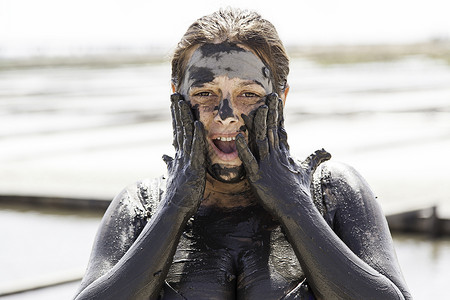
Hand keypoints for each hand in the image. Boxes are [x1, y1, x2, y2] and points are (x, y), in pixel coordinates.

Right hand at [162, 93, 206, 215]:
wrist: (174, 209)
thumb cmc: (176, 195)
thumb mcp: (173, 175)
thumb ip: (169, 163)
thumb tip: (163, 155)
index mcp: (179, 155)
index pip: (177, 131)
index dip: (176, 116)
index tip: (175, 102)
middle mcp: (181, 155)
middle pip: (179, 129)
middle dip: (177, 111)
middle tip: (175, 95)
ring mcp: (186, 161)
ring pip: (185, 135)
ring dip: (184, 118)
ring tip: (182, 102)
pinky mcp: (193, 168)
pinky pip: (196, 150)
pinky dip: (197, 137)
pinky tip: (198, 124)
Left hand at [236, 93, 330, 217]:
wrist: (296, 209)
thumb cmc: (300, 191)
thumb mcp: (307, 171)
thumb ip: (315, 158)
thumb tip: (327, 151)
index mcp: (284, 153)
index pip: (281, 129)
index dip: (279, 113)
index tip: (276, 99)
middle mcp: (276, 156)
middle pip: (272, 129)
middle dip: (272, 112)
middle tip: (270, 95)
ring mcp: (266, 165)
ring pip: (262, 140)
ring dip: (260, 124)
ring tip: (260, 108)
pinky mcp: (257, 176)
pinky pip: (248, 160)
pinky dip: (243, 148)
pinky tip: (238, 136)